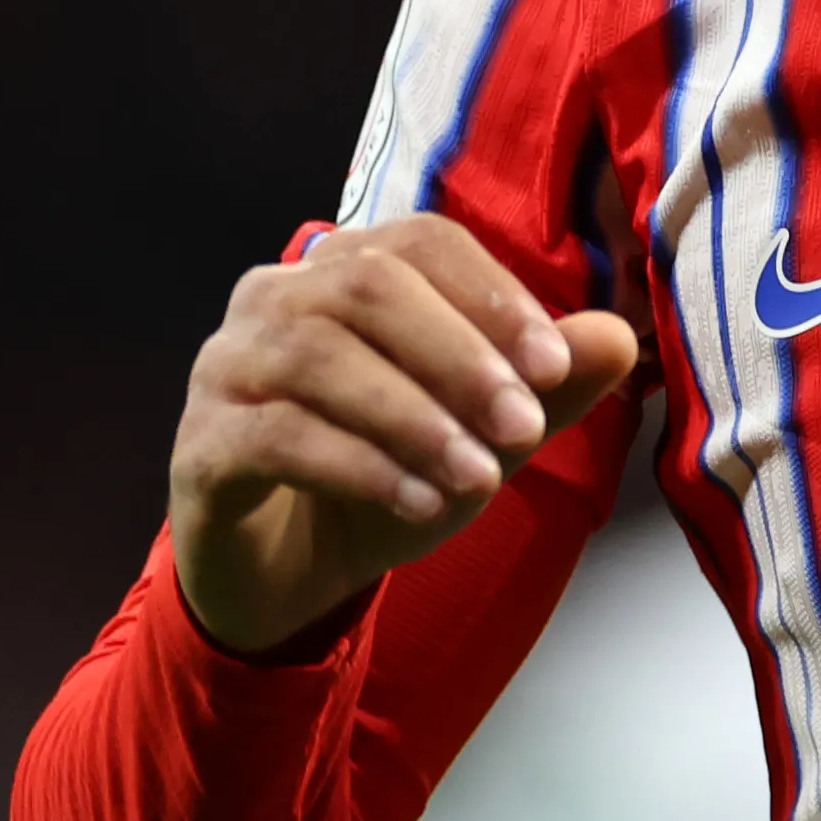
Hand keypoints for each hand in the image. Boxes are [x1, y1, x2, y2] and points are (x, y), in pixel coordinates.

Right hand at [165, 216, 644, 655]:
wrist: (287, 576)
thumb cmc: (386, 479)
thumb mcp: (483, 434)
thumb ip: (548, 386)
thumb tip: (619, 336)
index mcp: (342, 271)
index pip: (420, 245)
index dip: (492, 296)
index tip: (558, 366)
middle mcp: (272, 299)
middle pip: (366, 286)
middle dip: (458, 355)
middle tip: (525, 425)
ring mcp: (225, 368)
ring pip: (318, 357)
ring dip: (414, 417)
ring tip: (481, 476)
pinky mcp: (201, 446)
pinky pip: (278, 435)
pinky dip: (361, 466)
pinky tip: (418, 502)